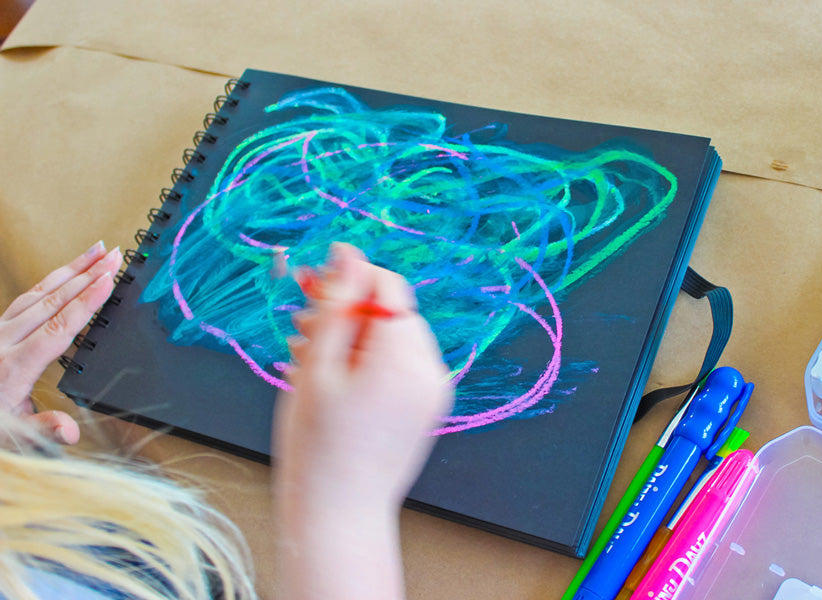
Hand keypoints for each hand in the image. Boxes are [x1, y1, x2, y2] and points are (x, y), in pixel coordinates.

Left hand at [0, 241, 122, 443]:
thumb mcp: (15, 436)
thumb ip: (43, 430)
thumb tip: (69, 431)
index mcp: (13, 367)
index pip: (58, 328)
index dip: (86, 302)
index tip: (108, 280)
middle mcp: (4, 342)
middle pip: (52, 301)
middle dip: (87, 276)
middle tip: (114, 256)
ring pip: (39, 293)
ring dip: (71, 270)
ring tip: (96, 252)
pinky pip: (27, 297)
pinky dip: (51, 280)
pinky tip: (67, 271)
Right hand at [273, 243, 452, 599]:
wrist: (338, 514)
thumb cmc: (318, 445)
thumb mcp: (317, 364)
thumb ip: (336, 304)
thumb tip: (348, 253)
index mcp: (405, 356)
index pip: (388, 286)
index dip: (348, 280)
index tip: (311, 287)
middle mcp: (430, 370)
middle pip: (392, 313)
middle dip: (347, 312)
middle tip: (300, 328)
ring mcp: (433, 392)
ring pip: (393, 340)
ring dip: (353, 339)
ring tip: (309, 360)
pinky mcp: (426, 408)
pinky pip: (400, 368)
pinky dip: (368, 364)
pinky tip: (333, 381)